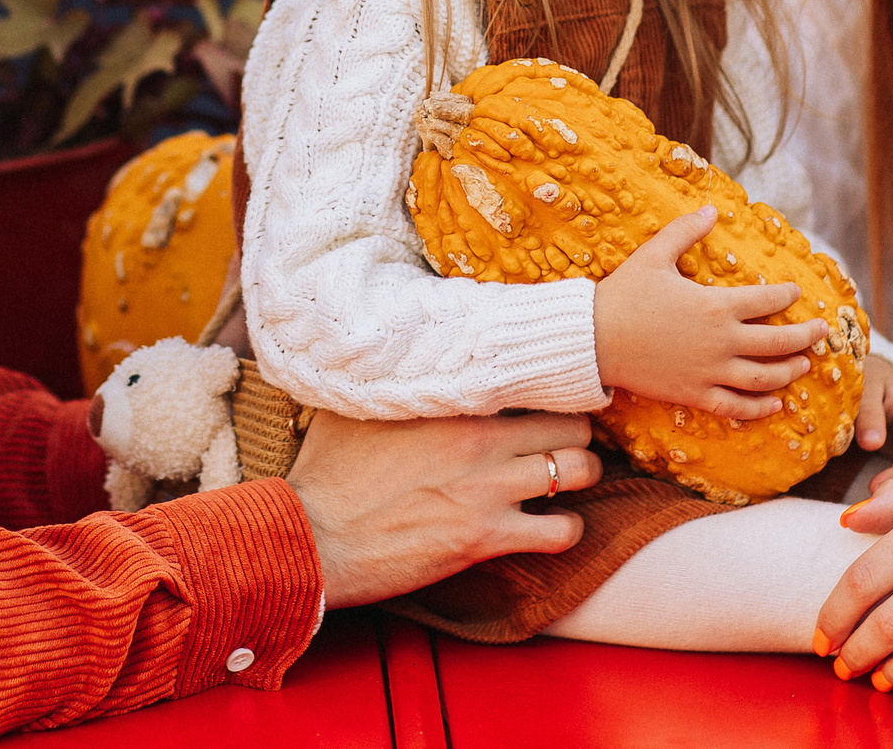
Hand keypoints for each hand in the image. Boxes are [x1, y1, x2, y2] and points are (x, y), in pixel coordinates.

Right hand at [287, 409, 601, 609]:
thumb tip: (386, 355)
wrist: (312, 538)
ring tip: (565, 482)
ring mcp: (488, 489)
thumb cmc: (326, 473)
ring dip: (580, 476)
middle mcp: (480, 438)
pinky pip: (562, 532)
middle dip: (575, 431)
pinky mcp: (486, 538)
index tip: (546, 396)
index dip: (546, 389)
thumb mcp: (352, 407)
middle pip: (571, 422)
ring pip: (580, 471)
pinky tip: (549, 528)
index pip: (530, 378)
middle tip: (564, 441)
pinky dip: (567, 530)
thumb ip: (385, 381)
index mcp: (451, 401)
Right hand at [593, 207, 830, 415]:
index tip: (795, 293)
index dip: (787, 296)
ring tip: (804, 364)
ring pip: (765, 378)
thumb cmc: (623, 295)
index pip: (767, 301)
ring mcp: (710, 372)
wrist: (593, 339)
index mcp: (716, 306)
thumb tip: (711, 208)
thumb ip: (685, 230)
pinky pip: (737, 407)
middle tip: (822, 332)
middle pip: (778, 343)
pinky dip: (760, 408)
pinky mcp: (695, 395)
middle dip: (806, 336)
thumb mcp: (654, 255)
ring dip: (790, 371)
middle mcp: (721, 342)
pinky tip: (775, 404)